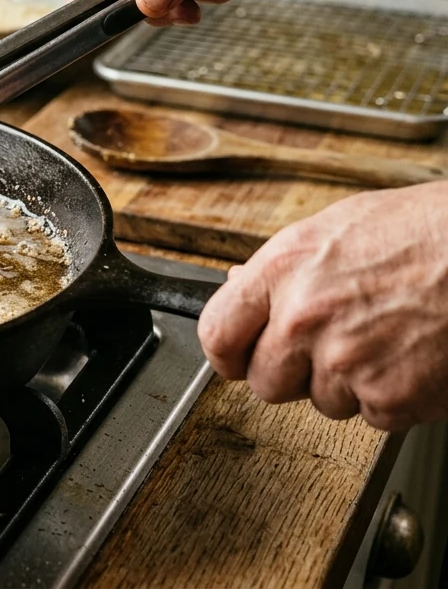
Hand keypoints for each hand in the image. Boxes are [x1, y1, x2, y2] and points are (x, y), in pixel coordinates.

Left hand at [197, 182, 447, 430]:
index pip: (218, 333)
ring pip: (321, 401)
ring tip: (384, 337)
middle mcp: (304, 318)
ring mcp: (345, 360)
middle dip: (291, 372)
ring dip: (347, 383)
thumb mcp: (336, 229)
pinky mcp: (390, 396)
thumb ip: (283, 268)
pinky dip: (392, 396)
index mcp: (283, 269)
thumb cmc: (428, 232)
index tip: (237, 357)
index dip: (228, 353)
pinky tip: (410, 356)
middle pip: (264, 382)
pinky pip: (371, 415)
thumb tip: (241, 288)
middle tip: (329, 345)